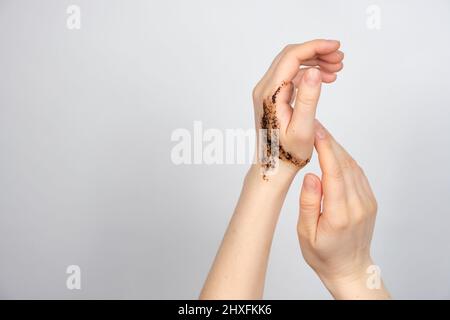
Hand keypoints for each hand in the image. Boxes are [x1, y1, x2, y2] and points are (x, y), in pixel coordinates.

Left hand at [251, 40, 343, 176]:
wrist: (274, 166)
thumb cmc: (287, 154)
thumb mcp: (302, 128)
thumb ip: (307, 99)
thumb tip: (313, 71)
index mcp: (270, 94)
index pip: (292, 57)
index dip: (315, 47)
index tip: (336, 47)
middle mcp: (264, 89)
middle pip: (291, 56)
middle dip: (317, 52)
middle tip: (340, 58)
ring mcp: (267, 92)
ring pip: (291, 64)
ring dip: (314, 62)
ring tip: (337, 68)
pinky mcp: (273, 96)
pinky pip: (291, 75)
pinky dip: (308, 73)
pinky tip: (326, 79)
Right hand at [297, 120, 389, 298]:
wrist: (349, 268)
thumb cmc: (322, 254)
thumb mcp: (306, 233)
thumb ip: (308, 203)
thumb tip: (311, 175)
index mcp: (340, 215)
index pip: (334, 174)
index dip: (326, 149)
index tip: (316, 131)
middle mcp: (357, 206)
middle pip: (344, 165)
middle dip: (329, 142)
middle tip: (314, 125)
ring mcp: (366, 202)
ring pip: (352, 166)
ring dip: (337, 147)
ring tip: (320, 134)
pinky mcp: (369, 200)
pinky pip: (357, 173)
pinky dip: (345, 159)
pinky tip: (333, 151)